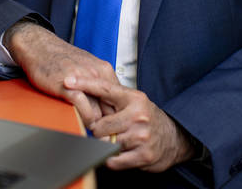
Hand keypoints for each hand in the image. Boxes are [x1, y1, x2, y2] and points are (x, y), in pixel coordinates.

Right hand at [3, 21, 118, 126]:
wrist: (40, 46)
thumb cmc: (62, 59)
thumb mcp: (87, 67)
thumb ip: (99, 84)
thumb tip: (110, 107)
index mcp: (104, 70)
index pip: (119, 101)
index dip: (115, 116)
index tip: (111, 126)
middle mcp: (97, 74)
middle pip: (110, 109)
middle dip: (105, 123)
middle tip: (100, 132)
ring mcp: (83, 80)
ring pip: (98, 114)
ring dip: (92, 125)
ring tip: (86, 127)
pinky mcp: (68, 87)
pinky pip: (83, 110)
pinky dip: (82, 120)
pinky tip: (77, 121)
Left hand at [64, 76, 194, 171]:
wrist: (174, 137)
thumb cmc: (147, 117)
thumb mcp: (133, 102)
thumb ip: (112, 100)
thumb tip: (86, 97)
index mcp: (133, 98)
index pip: (104, 89)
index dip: (85, 84)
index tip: (68, 81)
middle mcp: (138, 115)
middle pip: (99, 125)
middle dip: (97, 129)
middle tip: (104, 129)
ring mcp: (141, 135)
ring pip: (106, 143)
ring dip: (106, 144)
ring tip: (115, 139)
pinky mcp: (143, 155)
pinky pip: (113, 160)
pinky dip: (111, 159)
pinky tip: (119, 152)